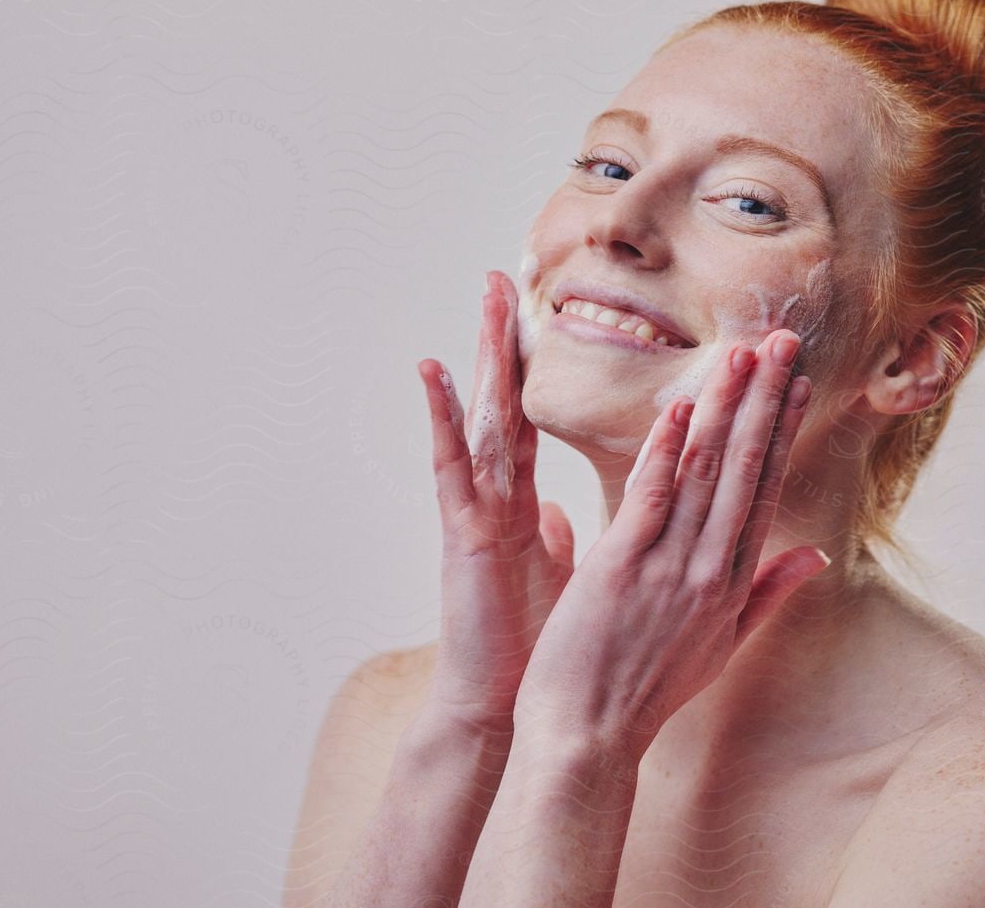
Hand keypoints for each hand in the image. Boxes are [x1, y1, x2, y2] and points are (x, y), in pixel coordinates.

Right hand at [415, 270, 575, 726]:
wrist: (507, 706)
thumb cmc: (533, 648)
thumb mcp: (554, 578)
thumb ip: (549, 536)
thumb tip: (552, 508)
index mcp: (517, 505)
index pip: (525, 423)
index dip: (528, 371)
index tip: (533, 316)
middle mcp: (492, 498)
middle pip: (499, 404)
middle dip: (501, 343)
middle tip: (503, 277)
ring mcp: (474, 510)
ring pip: (477, 417)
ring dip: (480, 357)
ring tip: (484, 298)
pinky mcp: (462, 531)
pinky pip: (449, 463)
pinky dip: (439, 416)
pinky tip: (430, 370)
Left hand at [509, 329, 826, 761]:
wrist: (588, 737)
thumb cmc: (645, 692)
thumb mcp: (722, 646)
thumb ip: (768, 594)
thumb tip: (815, 557)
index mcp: (731, 583)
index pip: (764, 490)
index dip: (782, 430)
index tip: (797, 381)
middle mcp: (708, 569)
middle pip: (746, 469)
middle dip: (765, 399)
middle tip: (784, 340)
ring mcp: (668, 567)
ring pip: (704, 472)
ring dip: (724, 408)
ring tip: (741, 354)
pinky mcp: (621, 568)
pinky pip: (650, 498)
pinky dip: (666, 451)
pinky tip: (681, 407)